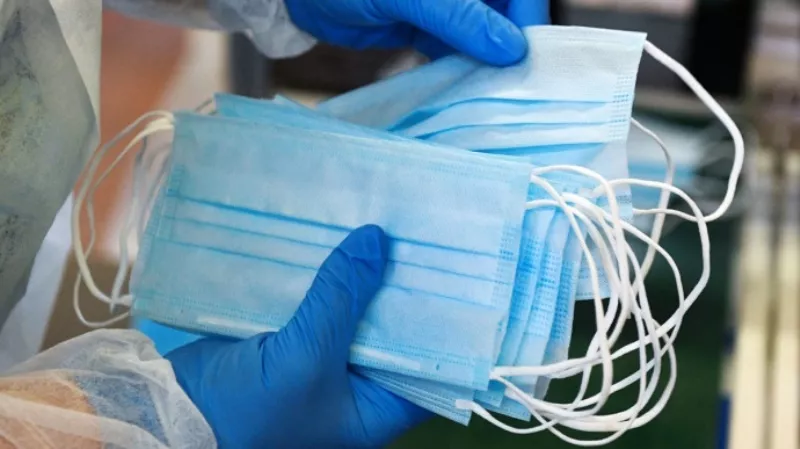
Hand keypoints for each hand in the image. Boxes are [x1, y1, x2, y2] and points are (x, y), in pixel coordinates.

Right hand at [166, 225, 429, 448]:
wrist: (173, 415)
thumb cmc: (246, 412)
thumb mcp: (305, 359)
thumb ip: (341, 300)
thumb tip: (376, 240)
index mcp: (375, 406)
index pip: (428, 361)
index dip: (443, 319)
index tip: (452, 273)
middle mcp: (357, 382)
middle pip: (391, 327)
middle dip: (399, 285)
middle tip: (418, 234)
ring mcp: (323, 358)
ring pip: (353, 308)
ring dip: (360, 274)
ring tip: (383, 224)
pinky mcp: (292, 337)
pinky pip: (318, 301)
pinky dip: (324, 274)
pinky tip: (334, 236)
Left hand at [284, 0, 549, 65]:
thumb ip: (462, 17)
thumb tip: (511, 47)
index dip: (529, 20)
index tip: (531, 58)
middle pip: (503, 14)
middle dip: (508, 46)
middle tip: (512, 86)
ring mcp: (444, 4)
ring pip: (480, 34)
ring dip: (485, 62)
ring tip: (491, 93)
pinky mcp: (424, 24)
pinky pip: (454, 47)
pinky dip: (458, 68)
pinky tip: (461, 89)